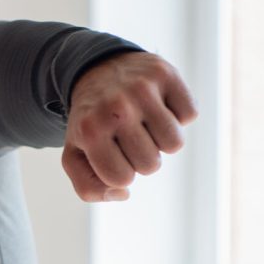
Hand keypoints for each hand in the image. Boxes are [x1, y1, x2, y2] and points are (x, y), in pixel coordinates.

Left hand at [63, 52, 197, 201]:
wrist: (98, 70)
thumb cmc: (91, 121)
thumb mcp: (74, 155)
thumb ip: (87, 187)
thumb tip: (123, 193)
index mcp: (90, 131)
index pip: (122, 179)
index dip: (122, 173)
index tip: (113, 156)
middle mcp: (115, 109)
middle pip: (151, 165)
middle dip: (142, 157)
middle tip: (129, 136)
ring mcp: (141, 89)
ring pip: (175, 143)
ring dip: (162, 139)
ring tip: (144, 123)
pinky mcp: (165, 74)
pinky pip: (189, 115)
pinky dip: (177, 114)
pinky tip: (158, 104)